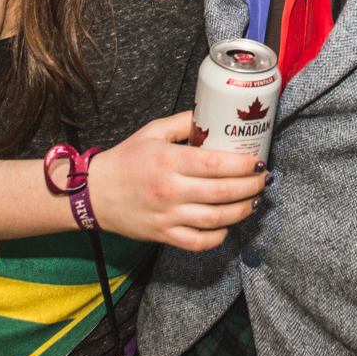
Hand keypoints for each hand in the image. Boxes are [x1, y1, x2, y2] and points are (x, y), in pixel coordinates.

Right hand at [90, 111, 266, 251]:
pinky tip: (227, 225)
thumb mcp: (152, 132)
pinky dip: (218, 237)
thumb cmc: (125, 161)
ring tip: (254, 201)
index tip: (259, 161)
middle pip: (222, 192)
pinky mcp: (163, 236)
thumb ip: (183, 122)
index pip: (215, 164)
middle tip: (263, 181)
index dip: (243, 165)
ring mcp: (167, 216)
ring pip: (215, 219)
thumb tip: (212, 113)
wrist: (93, 194)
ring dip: (242, 211)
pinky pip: (198, 242)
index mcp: (168, 161)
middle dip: (250, 187)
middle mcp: (170, 190)